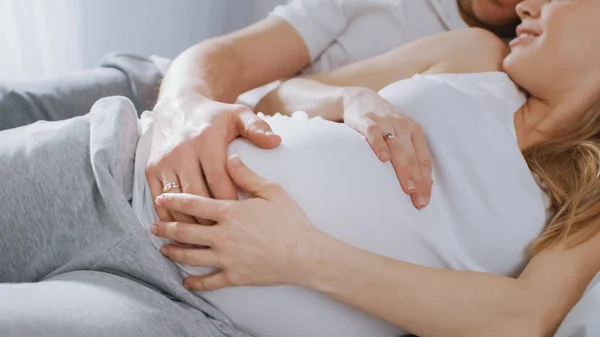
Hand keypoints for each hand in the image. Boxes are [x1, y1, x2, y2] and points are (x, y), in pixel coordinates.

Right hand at [146, 98, 281, 223]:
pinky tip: (182, 230)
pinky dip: (169, 217)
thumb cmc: (214, 115)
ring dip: (189, 222)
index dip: (229, 202)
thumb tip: (276, 142)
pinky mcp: (151, 169)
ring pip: (176, 202)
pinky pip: (158, 200)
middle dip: (210, 218)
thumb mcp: (238, 114)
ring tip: (205, 238)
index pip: (218, 180)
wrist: (178, 105)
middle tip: (225, 234)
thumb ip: (257, 128)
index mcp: (205, 142)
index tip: (241, 217)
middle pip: (196, 195)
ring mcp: (164, 162)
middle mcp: (182, 152)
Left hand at [151, 155, 321, 290]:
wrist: (305, 254)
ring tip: (163, 249)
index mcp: (229, 211)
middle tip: (153, 226)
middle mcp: (222, 235)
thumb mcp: (271, 191)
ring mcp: (226, 258)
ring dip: (173, 252)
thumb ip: (247, 175)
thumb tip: (230, 158)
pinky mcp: (234, 276)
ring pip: (191, 256)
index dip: (174, 199)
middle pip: (185, 230)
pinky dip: (195, 282)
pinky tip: (186, 282)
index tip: (161, 198)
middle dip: (166, 227)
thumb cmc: (291, 221)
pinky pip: (209, 281)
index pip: (193, 202)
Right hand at [342, 87, 432, 208]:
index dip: (426, 180)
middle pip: (412, 156)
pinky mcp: (365, 119)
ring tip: (408, 188)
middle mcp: (402, 125)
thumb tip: (419, 184)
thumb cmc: (382, 122)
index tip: (425, 199)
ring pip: (397, 147)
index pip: (423, 159)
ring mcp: (384, 122)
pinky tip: (383, 159)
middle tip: (419, 201)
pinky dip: (379, 145)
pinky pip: (373, 133)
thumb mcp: (399, 134)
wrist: (358, 98)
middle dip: (417, 181)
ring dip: (404, 169)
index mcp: (414, 130)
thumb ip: (408, 154)